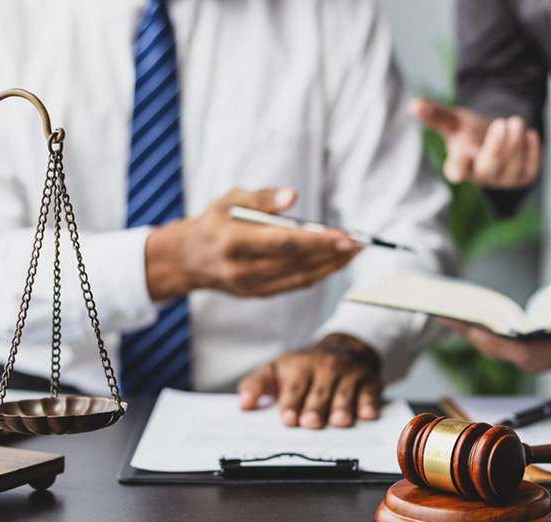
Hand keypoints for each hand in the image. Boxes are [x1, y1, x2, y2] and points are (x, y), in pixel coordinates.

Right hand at [142, 188, 358, 299]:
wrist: (189, 259)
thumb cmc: (214, 222)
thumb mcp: (230, 200)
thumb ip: (262, 198)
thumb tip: (293, 197)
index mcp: (232, 242)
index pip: (283, 243)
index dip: (317, 242)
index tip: (346, 237)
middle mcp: (241, 269)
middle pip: (297, 263)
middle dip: (332, 254)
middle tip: (361, 242)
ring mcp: (250, 286)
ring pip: (300, 278)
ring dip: (331, 266)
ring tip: (355, 252)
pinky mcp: (258, 294)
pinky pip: (294, 285)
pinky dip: (318, 274)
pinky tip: (334, 262)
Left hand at [237, 333, 382, 428]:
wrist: (340, 349)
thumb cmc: (302, 368)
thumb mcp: (276, 370)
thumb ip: (257, 385)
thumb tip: (243, 404)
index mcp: (300, 365)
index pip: (294, 387)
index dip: (291, 404)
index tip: (287, 419)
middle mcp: (326, 367)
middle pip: (320, 392)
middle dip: (315, 408)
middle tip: (310, 423)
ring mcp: (349, 373)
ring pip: (345, 392)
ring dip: (342, 407)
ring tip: (339, 422)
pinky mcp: (369, 380)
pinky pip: (370, 392)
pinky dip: (369, 403)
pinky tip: (367, 414)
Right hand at [409, 97, 541, 189]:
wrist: (498, 141)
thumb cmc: (471, 134)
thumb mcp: (455, 122)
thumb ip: (436, 115)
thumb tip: (413, 104)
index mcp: (461, 164)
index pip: (456, 169)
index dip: (456, 170)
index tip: (455, 174)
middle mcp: (482, 175)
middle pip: (488, 166)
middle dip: (497, 147)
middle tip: (502, 123)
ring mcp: (504, 179)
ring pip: (512, 167)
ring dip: (516, 144)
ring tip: (515, 121)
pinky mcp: (524, 177)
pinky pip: (531, 167)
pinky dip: (532, 150)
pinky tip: (530, 134)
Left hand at [437, 288, 550, 371]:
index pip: (520, 353)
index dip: (497, 343)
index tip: (475, 329)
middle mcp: (532, 359)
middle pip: (492, 348)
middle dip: (466, 331)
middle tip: (442, 312)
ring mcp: (521, 356)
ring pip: (485, 345)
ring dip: (461, 329)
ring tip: (439, 309)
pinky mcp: (515, 349)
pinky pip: (487, 340)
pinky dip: (469, 327)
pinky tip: (452, 314)